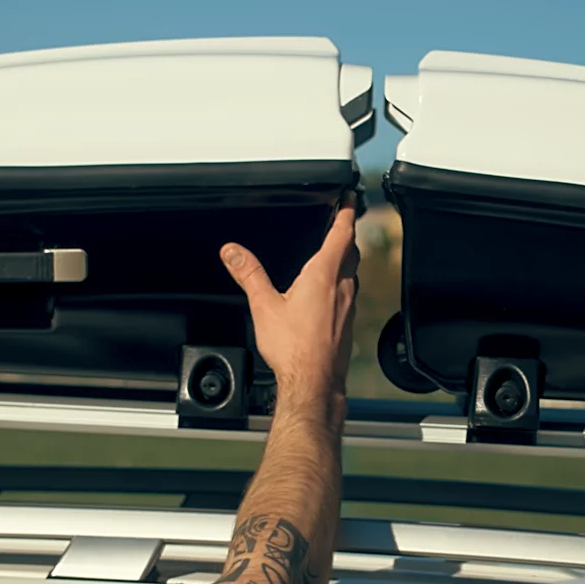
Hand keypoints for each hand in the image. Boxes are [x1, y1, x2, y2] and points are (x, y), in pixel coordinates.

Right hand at [221, 199, 359, 402]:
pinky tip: (330, 293)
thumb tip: (232, 252)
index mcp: (324, 276)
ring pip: (352, 273)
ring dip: (346, 259)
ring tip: (337, 252)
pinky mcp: (347, 324)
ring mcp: (348, 307)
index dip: (347, 213)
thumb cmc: (294, 349)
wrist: (313, 384)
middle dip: (347, 234)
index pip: (342, 234)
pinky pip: (348, 294)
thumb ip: (249, 275)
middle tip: (344, 222)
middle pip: (351, 251)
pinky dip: (342, 282)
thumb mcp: (264, 306)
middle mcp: (342, 288)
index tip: (351, 199)